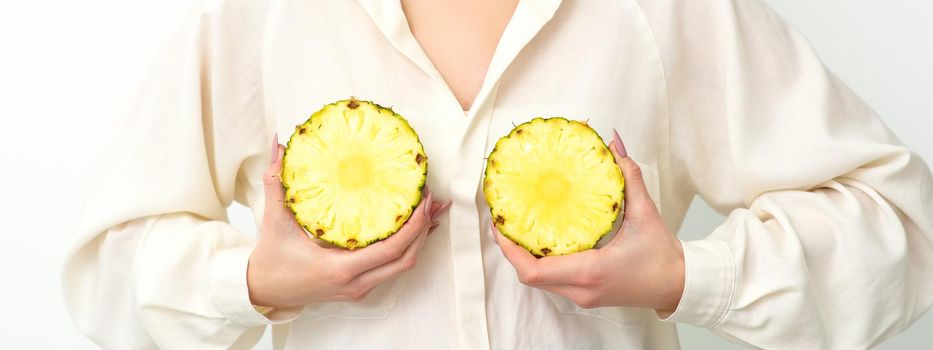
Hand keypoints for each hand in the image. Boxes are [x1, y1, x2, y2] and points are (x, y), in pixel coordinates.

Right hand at [247, 134, 450, 307]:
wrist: (262, 292)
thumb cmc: (270, 259)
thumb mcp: (274, 220)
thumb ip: (276, 182)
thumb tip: (278, 144)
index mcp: (340, 268)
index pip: (392, 249)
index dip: (414, 224)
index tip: (422, 198)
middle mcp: (356, 282)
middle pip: (407, 259)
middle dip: (424, 228)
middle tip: (431, 198)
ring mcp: (359, 288)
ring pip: (403, 266)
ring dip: (420, 238)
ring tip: (432, 210)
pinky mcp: (359, 288)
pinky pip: (392, 268)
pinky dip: (407, 247)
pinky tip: (416, 228)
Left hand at [494, 129, 684, 313]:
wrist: (679, 286)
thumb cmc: (663, 256)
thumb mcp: (646, 212)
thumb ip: (628, 176)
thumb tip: (614, 142)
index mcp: (590, 271)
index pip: (533, 270)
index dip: (509, 248)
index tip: (499, 223)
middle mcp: (580, 289)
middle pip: (528, 276)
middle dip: (509, 249)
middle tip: (502, 218)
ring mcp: (581, 296)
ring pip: (538, 281)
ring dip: (522, 256)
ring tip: (514, 225)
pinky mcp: (584, 295)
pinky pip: (551, 281)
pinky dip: (538, 261)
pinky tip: (538, 237)